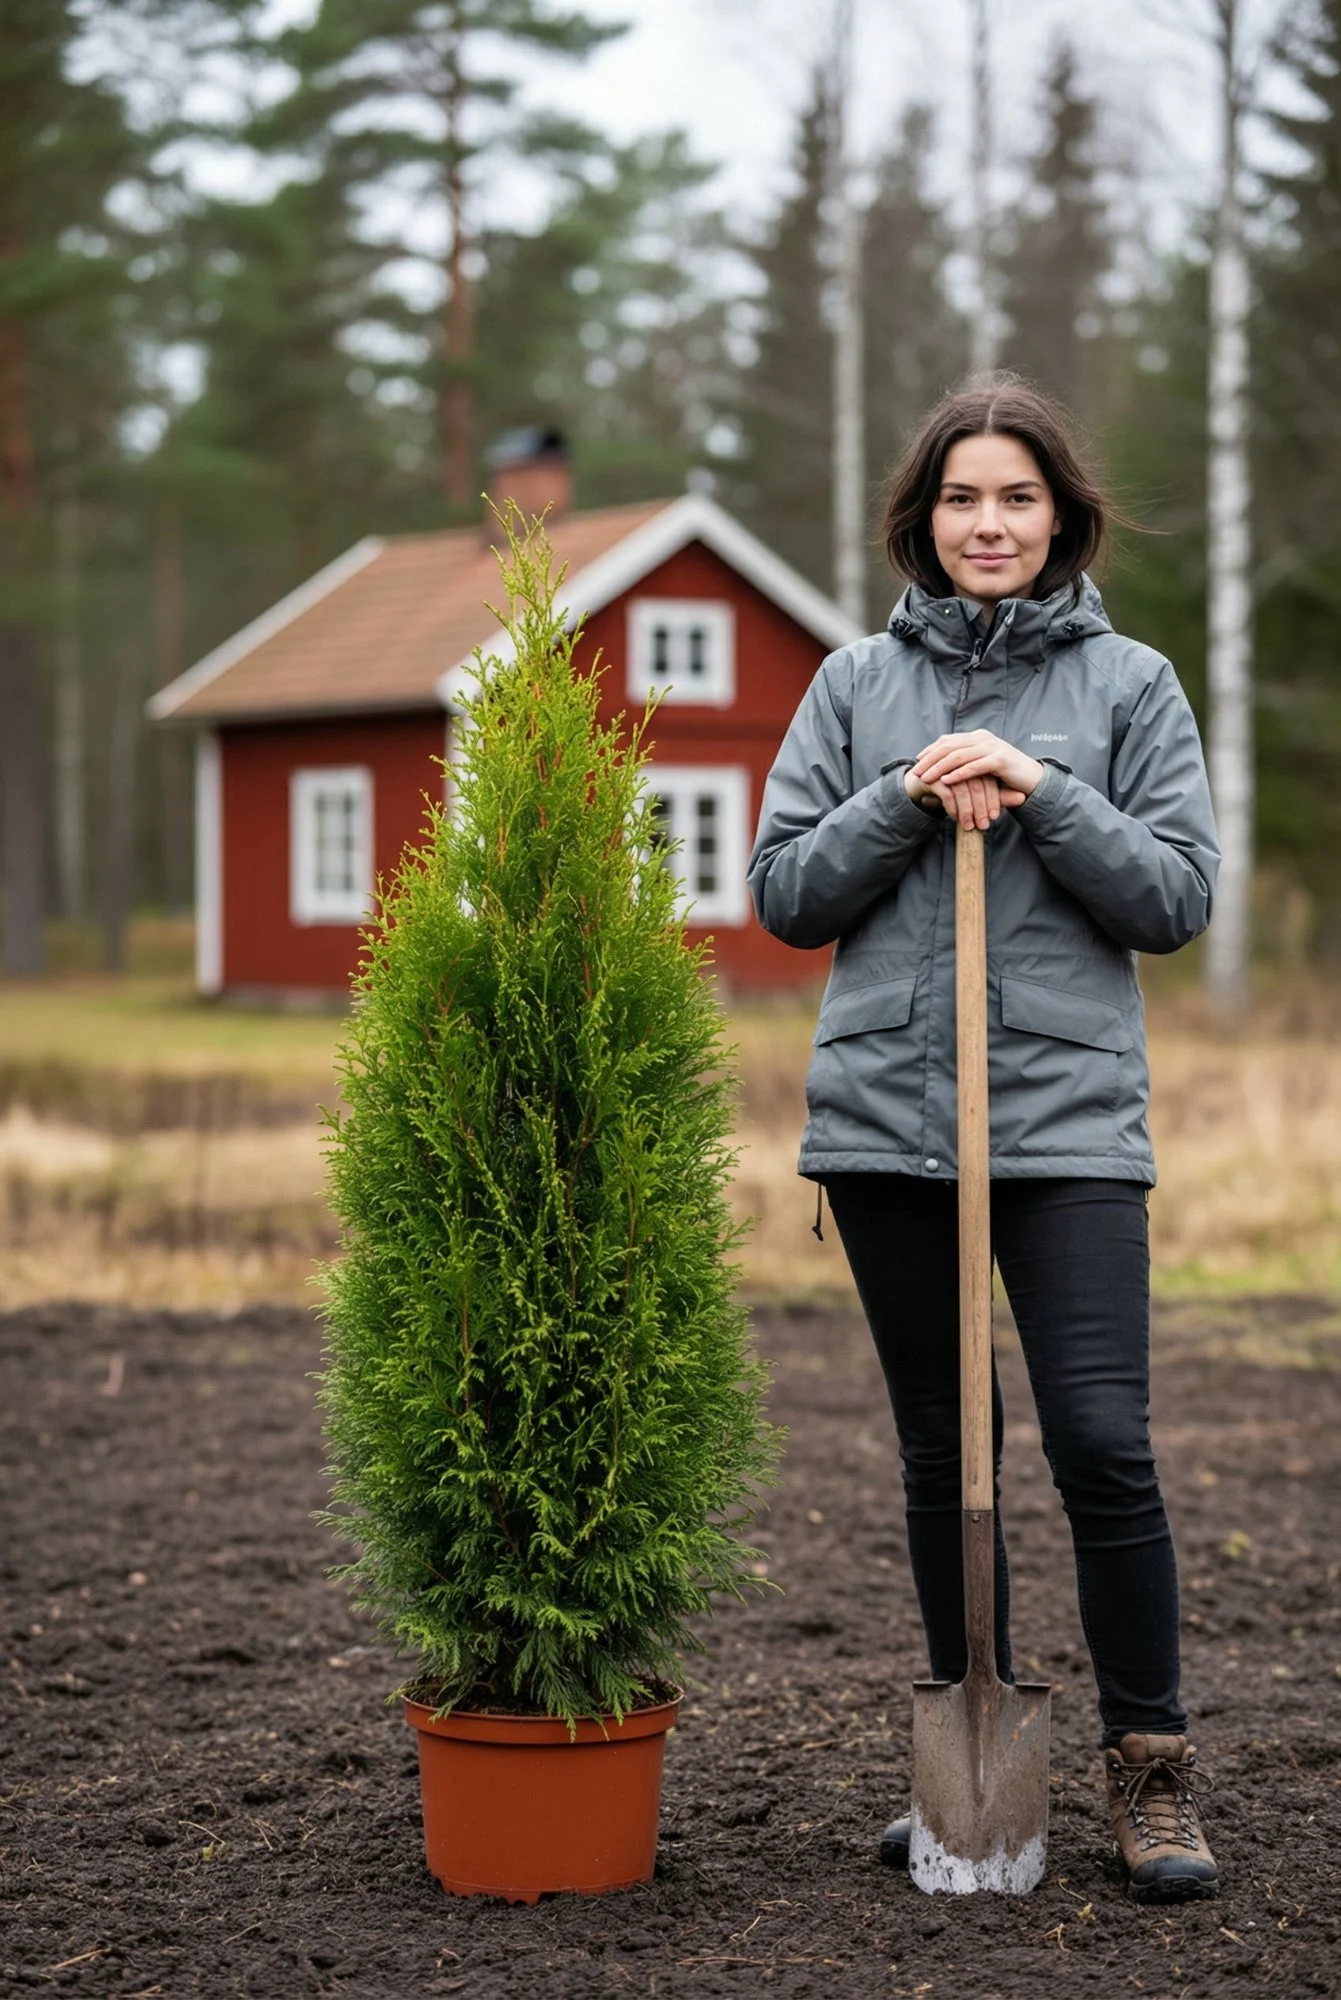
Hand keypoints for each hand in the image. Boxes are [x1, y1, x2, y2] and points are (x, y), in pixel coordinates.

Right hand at [904, 765, 1015, 829]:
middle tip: (984, 825)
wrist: (921, 785)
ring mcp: (947, 766)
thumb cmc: (955, 788)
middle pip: (978, 784)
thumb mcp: (978, 793)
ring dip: (967, 811)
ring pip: (963, 790)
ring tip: (969, 827)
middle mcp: (963, 761)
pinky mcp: (934, 775)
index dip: (994, 799)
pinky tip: (955, 818)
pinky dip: (953, 808)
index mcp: (976, 760)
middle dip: (981, 808)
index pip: (989, 780)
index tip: (995, 818)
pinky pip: (948, 794)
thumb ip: (999, 795)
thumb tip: (1022, 798)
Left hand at [911, 730, 1043, 820]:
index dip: (931, 750)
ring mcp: (992, 748)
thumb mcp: (982, 764)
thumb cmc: (1004, 775)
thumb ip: (966, 760)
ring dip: (940, 768)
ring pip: (959, 756)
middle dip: (930, 760)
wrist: (1031, 779)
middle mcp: (983, 738)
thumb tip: (942, 766)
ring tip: (926, 778)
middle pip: (950, 746)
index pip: (949, 740)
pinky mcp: (1000, 760)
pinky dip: (958, 774)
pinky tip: (946, 781)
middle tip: (916, 772)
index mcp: (978, 737)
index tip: (917, 761)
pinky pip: (974, 767)